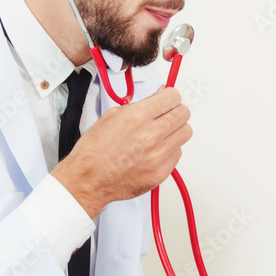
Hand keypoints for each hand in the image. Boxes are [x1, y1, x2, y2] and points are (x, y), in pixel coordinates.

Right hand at [51, 87, 191, 217]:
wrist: (89, 180)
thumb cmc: (95, 151)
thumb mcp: (112, 116)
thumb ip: (140, 104)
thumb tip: (158, 96)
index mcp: (137, 117)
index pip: (173, 97)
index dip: (170, 96)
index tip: (167, 99)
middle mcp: (150, 136)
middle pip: (183, 113)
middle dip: (176, 111)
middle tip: (167, 114)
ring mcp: (157, 156)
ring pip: (186, 133)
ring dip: (176, 130)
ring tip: (162, 133)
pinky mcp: (161, 172)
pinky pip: (177, 154)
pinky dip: (170, 150)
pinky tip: (155, 150)